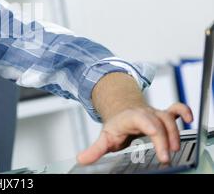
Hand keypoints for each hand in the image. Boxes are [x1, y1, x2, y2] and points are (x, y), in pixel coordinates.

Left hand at [77, 103, 192, 164]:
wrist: (122, 109)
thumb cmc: (117, 125)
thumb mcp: (105, 137)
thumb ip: (95, 149)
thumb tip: (81, 159)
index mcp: (130, 118)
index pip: (141, 120)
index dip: (150, 128)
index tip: (156, 140)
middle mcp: (144, 114)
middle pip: (158, 122)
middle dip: (163, 139)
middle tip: (165, 158)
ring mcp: (155, 113)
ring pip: (169, 118)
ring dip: (174, 133)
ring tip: (173, 150)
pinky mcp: (163, 115)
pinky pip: (176, 108)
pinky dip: (183, 111)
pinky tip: (188, 119)